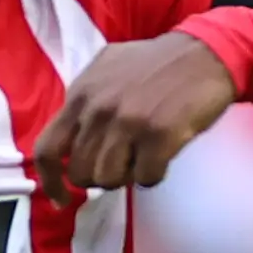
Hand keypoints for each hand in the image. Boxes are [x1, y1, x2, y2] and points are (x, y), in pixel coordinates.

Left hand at [30, 32, 236, 198]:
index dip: (50, 182)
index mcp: (81, 94)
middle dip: (100, 178)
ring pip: (110, 180)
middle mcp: (99, 110)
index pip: (47, 149)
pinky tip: (162, 156)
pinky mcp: (159, 136)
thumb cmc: (156, 63)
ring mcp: (128, 123)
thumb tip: (71, 140)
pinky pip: (146, 178)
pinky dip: (154, 174)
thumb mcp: (106, 70)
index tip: (62, 198)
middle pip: (81, 173)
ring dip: (127, 177)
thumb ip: (84, 101)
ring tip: (142, 158)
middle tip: (121, 166)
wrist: (205, 53)